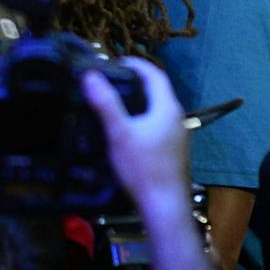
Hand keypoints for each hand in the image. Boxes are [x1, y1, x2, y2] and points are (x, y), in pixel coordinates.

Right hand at [82, 57, 189, 205]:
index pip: (155, 75)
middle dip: (136, 82)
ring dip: (139, 100)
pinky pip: (158, 124)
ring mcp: (177, 137)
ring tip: (114, 101)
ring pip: (158, 109)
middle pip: (158, 91)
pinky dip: (143, 117)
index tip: (116, 61)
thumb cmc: (143, 167)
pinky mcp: (173, 151)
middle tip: (111, 80)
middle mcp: (177, 119)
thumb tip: (91, 75)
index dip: (137, 64)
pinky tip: (127, 129)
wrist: (164, 207)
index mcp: (167, 108)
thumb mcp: (119, 133)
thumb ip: (105, 103)